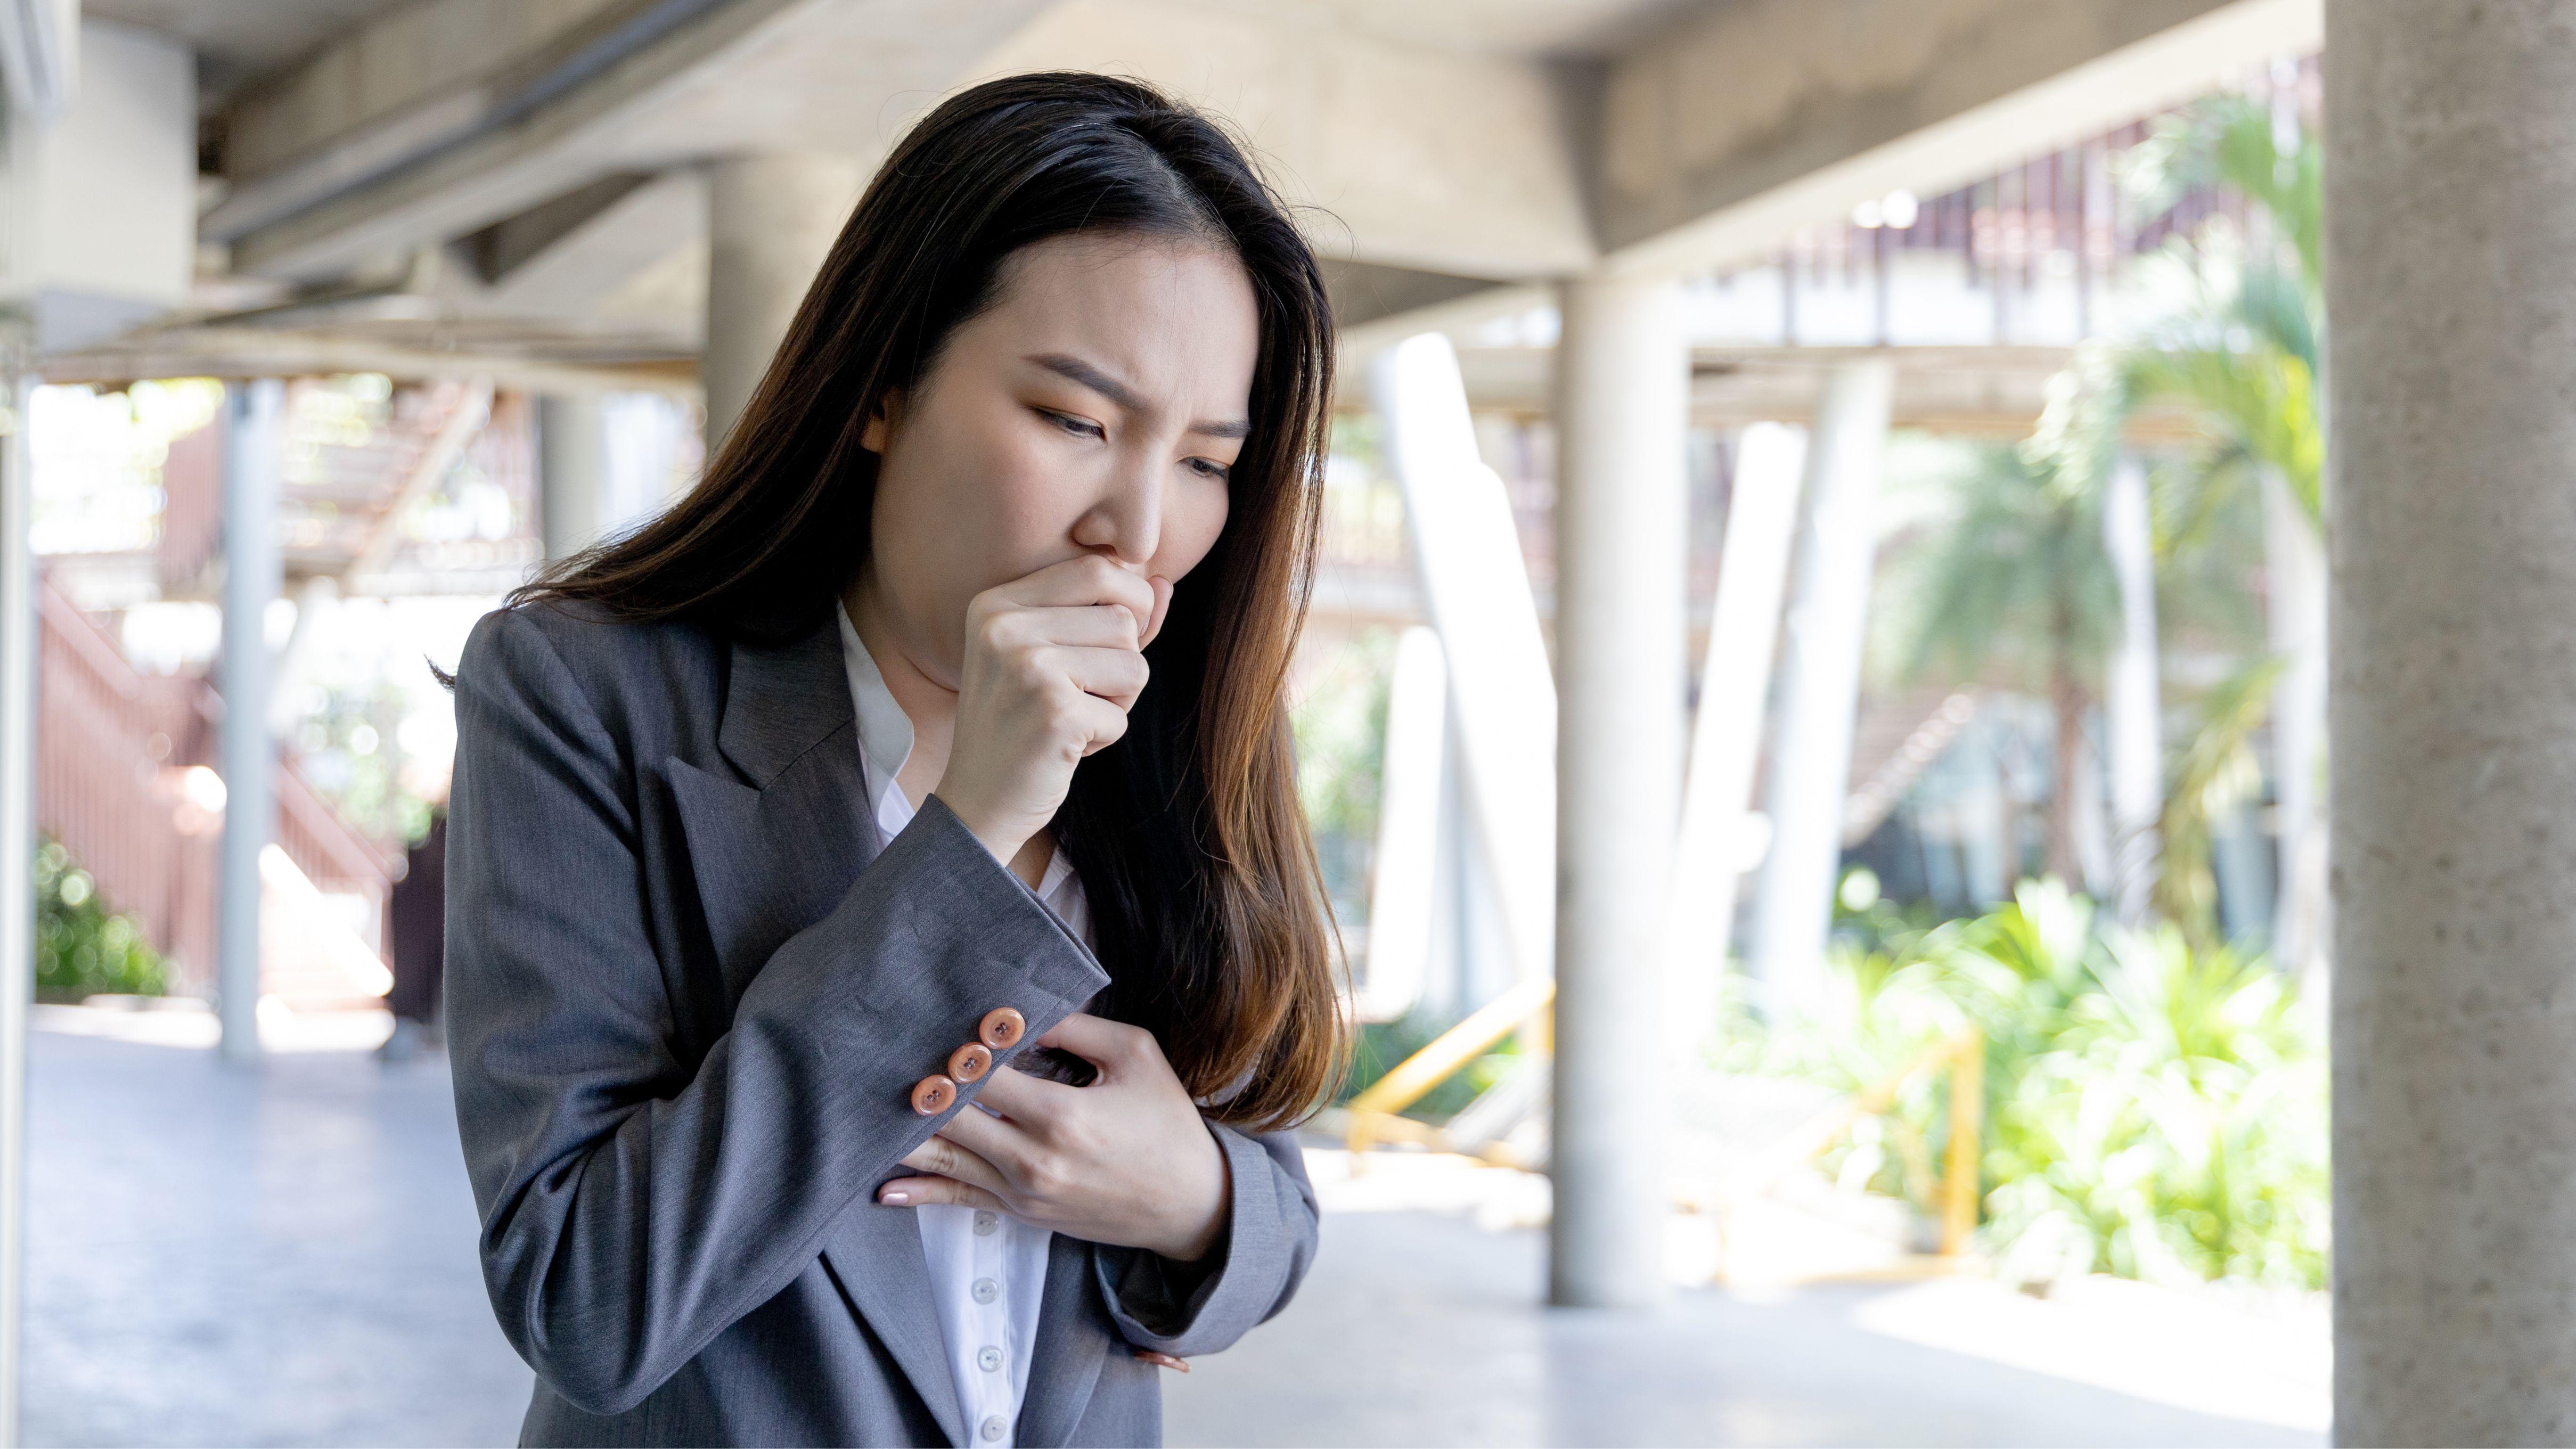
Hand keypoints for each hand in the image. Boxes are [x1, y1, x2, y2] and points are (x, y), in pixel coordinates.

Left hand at [876, 1012, 1231, 1262]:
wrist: (1191, 1204)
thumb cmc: (1167, 1124)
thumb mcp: (1136, 1056)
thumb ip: (1075, 1028)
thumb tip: (1019, 1012)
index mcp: (1061, 1115)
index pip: (983, 1074)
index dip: (954, 1047)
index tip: (930, 1021)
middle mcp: (1033, 1159)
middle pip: (950, 1116)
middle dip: (917, 1084)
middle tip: (876, 1054)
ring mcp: (1022, 1192)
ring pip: (944, 1158)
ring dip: (902, 1133)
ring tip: (860, 1109)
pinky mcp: (1020, 1213)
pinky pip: (958, 1200)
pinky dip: (919, 1192)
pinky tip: (882, 1186)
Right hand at [932, 555, 1172, 867]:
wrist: (977, 800)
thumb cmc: (1021, 725)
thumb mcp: (1054, 657)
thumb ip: (1106, 616)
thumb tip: (1165, 580)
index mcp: (998, 603)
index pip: (1097, 568)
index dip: (1129, 602)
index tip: (1110, 643)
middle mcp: (1005, 627)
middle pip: (1123, 619)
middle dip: (1123, 662)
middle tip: (1083, 693)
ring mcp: (1027, 668)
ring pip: (1133, 665)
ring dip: (1118, 701)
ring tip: (1072, 718)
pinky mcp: (1054, 713)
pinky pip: (1122, 715)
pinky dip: (1105, 736)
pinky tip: (1065, 746)